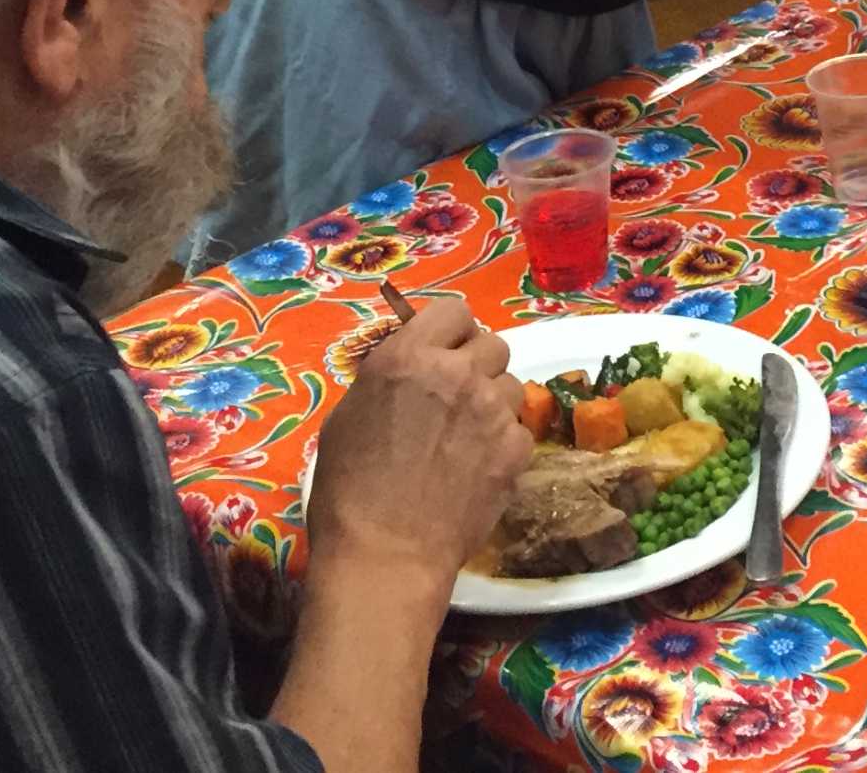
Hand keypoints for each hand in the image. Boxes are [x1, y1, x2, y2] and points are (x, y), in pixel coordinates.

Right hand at [307, 300, 528, 591]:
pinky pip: (520, 430)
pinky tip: (478, 470)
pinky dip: (504, 445)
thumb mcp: (346, 418)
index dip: (451, 333)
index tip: (443, 355)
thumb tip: (411, 372)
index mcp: (409, 357)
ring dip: (494, 403)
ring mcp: (492, 411)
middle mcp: (458, 373)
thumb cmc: (348, 492)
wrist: (385, 556)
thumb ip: (388, 380)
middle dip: (477, 366)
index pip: (454, 311)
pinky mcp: (516, 449)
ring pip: (512, 385)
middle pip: (492, 344)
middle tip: (456, 400)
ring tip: (467, 438)